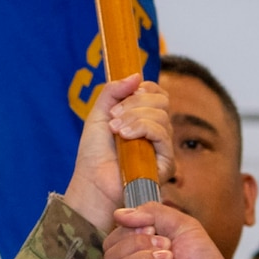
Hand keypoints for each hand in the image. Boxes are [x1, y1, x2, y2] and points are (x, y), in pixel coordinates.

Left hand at [61, 74, 172, 231]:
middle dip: (135, 103)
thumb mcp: (98, 115)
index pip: (158, 94)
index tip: (123, 97)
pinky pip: (162, 134)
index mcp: (145, 120)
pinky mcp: (166, 163)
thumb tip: (137, 75)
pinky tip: (124, 136)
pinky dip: (142, 128)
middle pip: (162, 101)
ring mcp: (163, 148)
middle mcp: (158, 133)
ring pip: (161, 115)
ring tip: (115, 129)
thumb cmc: (94, 155)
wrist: (92, 183)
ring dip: (135, 116)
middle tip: (113, 116)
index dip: (144, 88)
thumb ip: (113, 92)